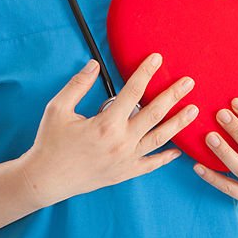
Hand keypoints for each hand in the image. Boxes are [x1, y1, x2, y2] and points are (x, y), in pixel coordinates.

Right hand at [18, 55, 196, 206]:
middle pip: (154, 113)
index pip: (132, 92)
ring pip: (159, 138)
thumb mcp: (58, 109)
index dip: (145, 72)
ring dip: (178, 123)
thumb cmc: (50, 143)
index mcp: (105, 124)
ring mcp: (125, 159)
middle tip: (189, 82)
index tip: (157, 58)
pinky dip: (165, 157)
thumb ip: (78, 85)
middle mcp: (121, 142)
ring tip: (194, 110)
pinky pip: (151, 164)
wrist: (44, 180)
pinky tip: (178, 150)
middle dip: (173, 95)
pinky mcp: (124, 173)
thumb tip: (94, 65)